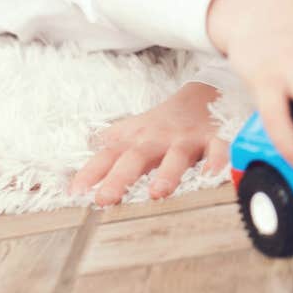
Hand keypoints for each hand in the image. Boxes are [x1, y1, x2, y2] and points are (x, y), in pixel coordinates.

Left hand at [70, 82, 227, 205]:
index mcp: (135, 140)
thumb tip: (75, 174)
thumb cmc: (162, 122)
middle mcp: (157, 139)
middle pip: (136, 157)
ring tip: (157, 192)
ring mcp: (186, 138)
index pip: (107, 156)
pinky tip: (211, 175)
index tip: (75, 192)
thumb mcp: (131, 132)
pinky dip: (217, 160)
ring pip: (176, 156)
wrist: (202, 94)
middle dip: (120, 178)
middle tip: (105, 199)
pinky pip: (217, 148)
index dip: (90, 173)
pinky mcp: (213, 137)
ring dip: (167, 173)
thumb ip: (107, 150)